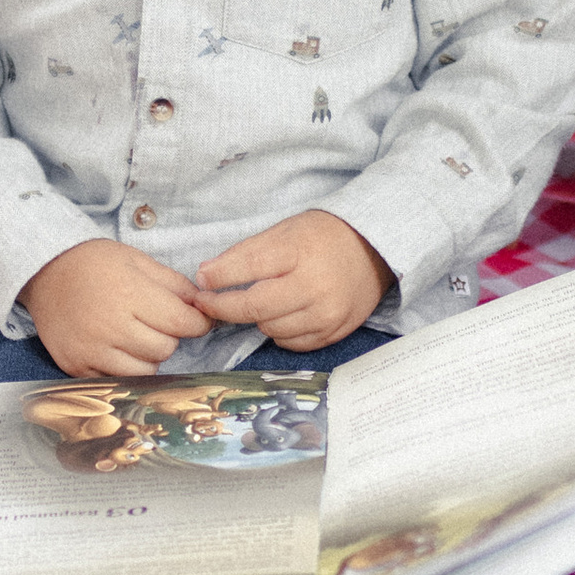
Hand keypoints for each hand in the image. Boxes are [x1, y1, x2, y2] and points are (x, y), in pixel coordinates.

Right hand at [22, 241, 212, 375]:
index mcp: (129, 294)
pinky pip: (117, 379)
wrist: (43, 272)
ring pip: (146, 370)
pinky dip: (124, 367)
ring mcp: (91, 351)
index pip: (182, 322)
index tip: (196, 319)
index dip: (197, 322)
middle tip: (156, 322)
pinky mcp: (76, 367)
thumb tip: (204, 305)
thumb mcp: (136, 260)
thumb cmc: (93, 263)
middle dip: (169, 336)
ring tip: (135, 335)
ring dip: (148, 355)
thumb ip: (174, 284)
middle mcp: (110, 326)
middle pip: (165, 349)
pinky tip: (115, 347)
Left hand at [194, 211, 388, 348]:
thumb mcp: (284, 231)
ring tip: (260, 301)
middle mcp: (315, 287)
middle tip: (210, 303)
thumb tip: (205, 276)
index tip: (199, 285)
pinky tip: (282, 315)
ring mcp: (327, 313)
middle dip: (226, 307)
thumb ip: (244, 253)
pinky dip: (280, 332)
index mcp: (299, 252)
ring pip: (271, 329)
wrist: (375, 250)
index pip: (248, 270)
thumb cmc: (324, 236)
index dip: (218, 281)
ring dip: (257, 318)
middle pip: (256, 309)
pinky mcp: (335, 332)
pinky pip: (293, 344)